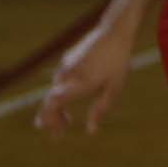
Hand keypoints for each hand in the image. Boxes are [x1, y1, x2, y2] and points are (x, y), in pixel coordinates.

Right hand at [31, 22, 133, 137]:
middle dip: (51, 119)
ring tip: (66, 121)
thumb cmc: (118, 63)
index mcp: (78, 84)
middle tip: (59, 133)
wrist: (114, 32)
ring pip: (55, 91)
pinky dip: (61, 93)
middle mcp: (66, 75)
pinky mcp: (67, 59)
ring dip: (58, 107)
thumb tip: (91, 131)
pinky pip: (60, 80)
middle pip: (50, 101)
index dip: (50, 120)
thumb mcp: (114, 89)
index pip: (52, 105)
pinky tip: (70, 100)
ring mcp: (65, 66)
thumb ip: (101, 109)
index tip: (56, 134)